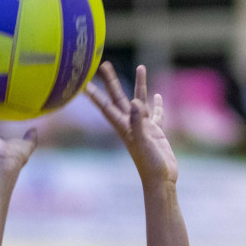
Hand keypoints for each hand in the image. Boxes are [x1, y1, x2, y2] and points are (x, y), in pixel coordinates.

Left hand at [85, 63, 177, 185]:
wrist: (161, 181)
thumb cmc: (151, 166)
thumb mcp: (144, 143)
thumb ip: (139, 123)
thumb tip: (136, 103)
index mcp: (124, 127)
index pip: (106, 107)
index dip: (95, 94)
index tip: (83, 82)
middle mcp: (131, 125)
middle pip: (119, 98)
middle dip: (111, 82)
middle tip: (104, 64)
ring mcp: (143, 128)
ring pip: (140, 100)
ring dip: (140, 85)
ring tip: (141, 67)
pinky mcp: (156, 132)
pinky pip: (156, 114)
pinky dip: (157, 104)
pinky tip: (157, 95)